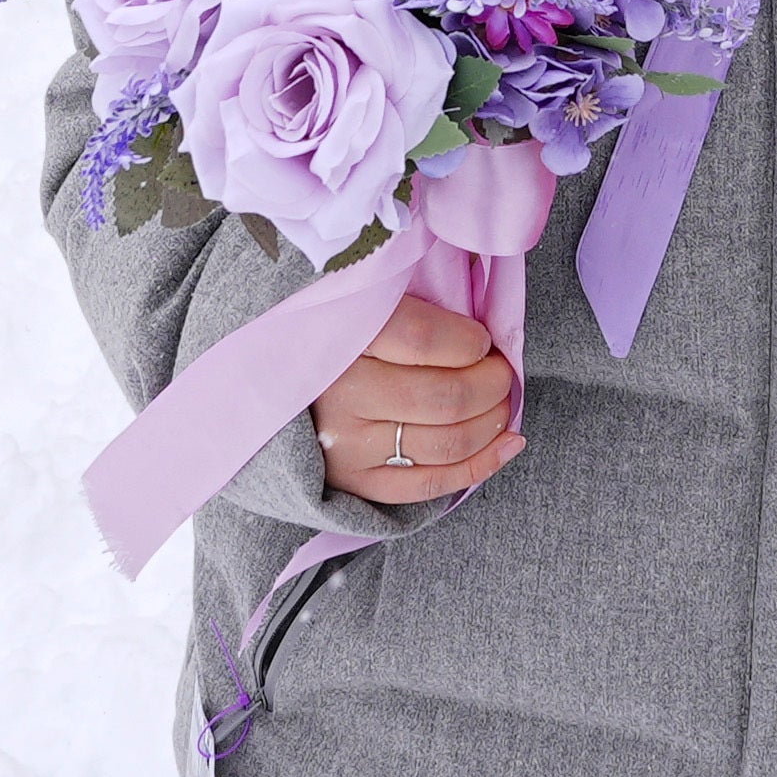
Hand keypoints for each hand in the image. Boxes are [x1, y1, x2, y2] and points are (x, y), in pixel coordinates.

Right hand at [312, 296, 520, 503]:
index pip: (422, 339)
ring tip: (501, 402)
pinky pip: (431, 484)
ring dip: (493, 422)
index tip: (481, 338)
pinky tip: (509, 443)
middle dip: (493, 383)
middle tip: (500, 370)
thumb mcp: (354, 299)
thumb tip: (477, 292)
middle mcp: (339, 395)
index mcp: (337, 335)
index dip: (469, 340)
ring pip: (447, 443)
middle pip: (445, 397)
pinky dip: (482, 465)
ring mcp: (346, 447)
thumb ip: (410, 295)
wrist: (267, 389)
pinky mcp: (356, 483)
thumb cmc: (328, 334)